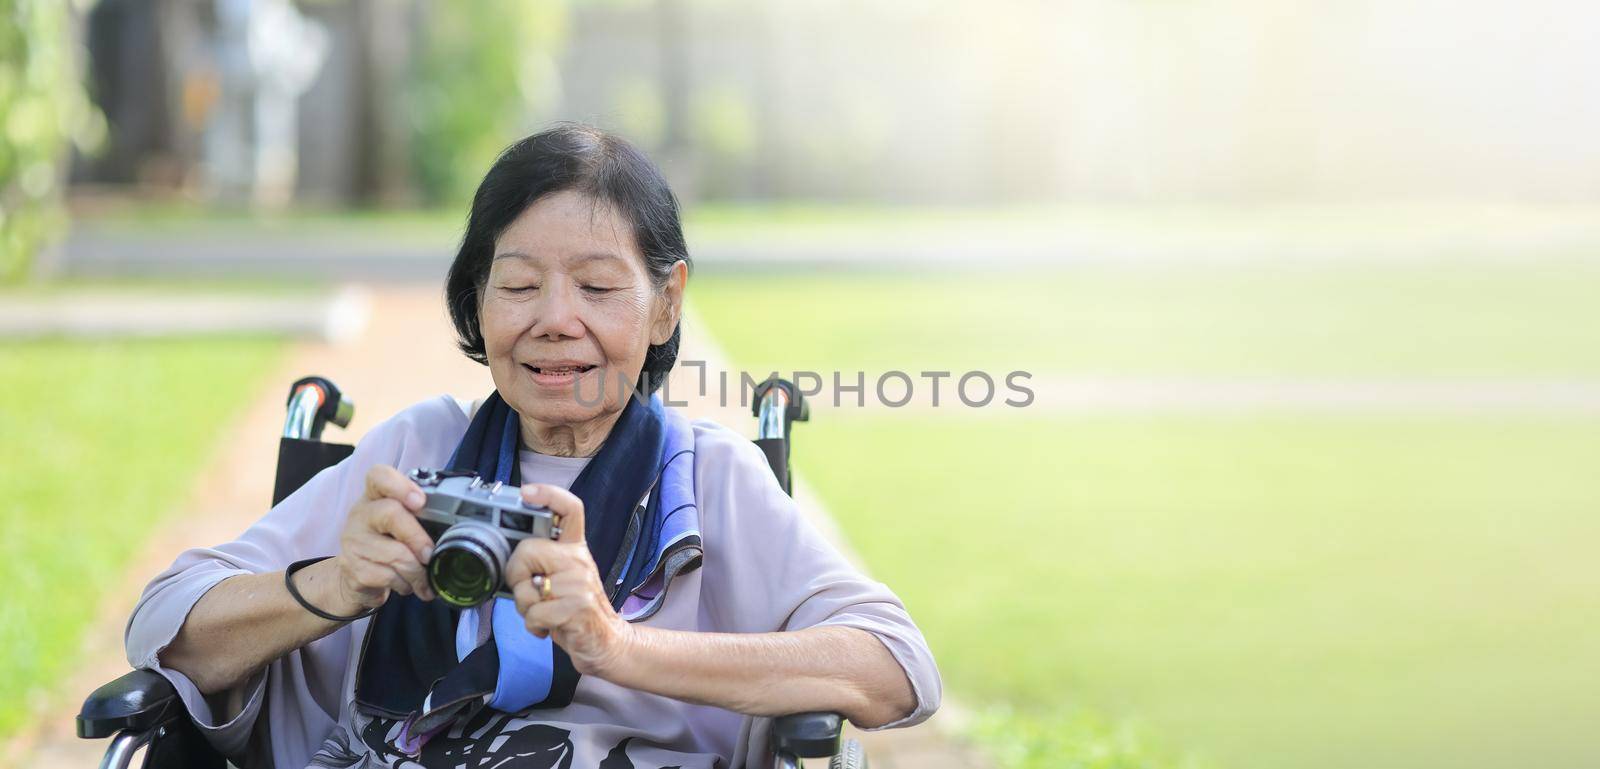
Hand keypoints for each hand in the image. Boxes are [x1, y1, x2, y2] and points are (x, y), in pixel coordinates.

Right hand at [330, 465, 435, 611]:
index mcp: (375, 496)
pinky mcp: (352, 567)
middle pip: (390, 513)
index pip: (379, 476)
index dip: (400, 485)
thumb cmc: (389, 544)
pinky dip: (404, 584)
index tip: (420, 502)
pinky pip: (387, 576)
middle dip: (417, 537)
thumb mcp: (403, 524)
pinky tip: (405, 585)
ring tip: (424, 579)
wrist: (356, 577)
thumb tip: (459, 530)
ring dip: (417, 571)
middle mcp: (360, 514)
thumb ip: (423, 517)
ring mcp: (353, 541)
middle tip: (430, 554)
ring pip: (394, 553)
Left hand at [506, 484, 632, 675]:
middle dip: (516, 576)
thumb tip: (510, 557)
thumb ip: (542, 564)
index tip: (527, 492)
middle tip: (529, 592)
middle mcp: (579, 560)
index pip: (569, 509)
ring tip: (544, 612)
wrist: (606, 643)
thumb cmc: (575, 612)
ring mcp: (581, 583)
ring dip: (526, 608)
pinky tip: (548, 628)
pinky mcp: (579, 606)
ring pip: (527, 588)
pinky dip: (534, 626)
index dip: (548, 495)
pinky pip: (535, 613)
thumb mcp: (562, 580)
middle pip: (528, 550)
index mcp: (575, 550)